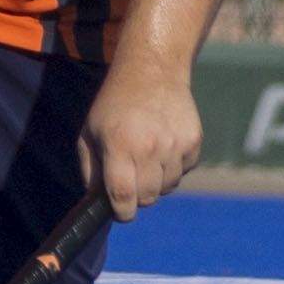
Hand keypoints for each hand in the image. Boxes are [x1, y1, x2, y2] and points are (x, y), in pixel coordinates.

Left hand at [80, 56, 202, 220]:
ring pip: (167, 187)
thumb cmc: (114, 104)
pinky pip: (184, 171)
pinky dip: (174, 167)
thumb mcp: (89, 132)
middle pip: (147, 198)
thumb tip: (96, 203)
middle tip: (132, 179)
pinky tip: (164, 146)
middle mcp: (149, 147)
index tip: (121, 211)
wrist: (153, 71)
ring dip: (156, 182)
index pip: (123, 196)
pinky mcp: (193, 141)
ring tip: (147, 158)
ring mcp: (174, 144)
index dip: (122, 212)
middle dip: (138, 196)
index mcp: (119, 145)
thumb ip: (89, 170)